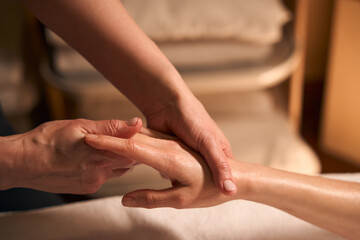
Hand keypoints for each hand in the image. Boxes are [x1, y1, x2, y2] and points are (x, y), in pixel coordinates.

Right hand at [2, 118, 141, 193]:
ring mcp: (93, 183)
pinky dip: (107, 167)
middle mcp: (100, 173)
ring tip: (114, 147)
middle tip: (130, 138)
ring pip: (119, 171)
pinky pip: (105, 178)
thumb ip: (111, 127)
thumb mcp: (80, 126)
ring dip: (120, 160)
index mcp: (101, 155)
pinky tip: (99, 158)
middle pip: (129, 163)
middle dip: (131, 151)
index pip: (134, 151)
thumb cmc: (47, 140)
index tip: (141, 133)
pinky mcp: (86, 188)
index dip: (139, 141)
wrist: (22, 163)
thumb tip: (136, 123)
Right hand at [85, 129, 239, 207]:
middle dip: (108, 138)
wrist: (235, 175)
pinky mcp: (174, 146)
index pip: (131, 147)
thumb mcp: (182, 199)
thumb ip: (152, 198)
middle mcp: (167, 147)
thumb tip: (125, 199)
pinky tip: (125, 143)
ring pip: (140, 138)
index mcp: (167, 158)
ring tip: (99, 138)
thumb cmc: (210, 189)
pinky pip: (149, 140)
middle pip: (132, 139)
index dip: (109, 143)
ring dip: (120, 137)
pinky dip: (133, 140)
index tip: (89, 139)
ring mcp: (171, 144)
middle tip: (86, 139)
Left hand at [145, 95, 236, 194]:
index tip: (212, 194)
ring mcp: (182, 157)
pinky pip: (162, 169)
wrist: (166, 103)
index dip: (217, 188)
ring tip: (168, 169)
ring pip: (178, 176)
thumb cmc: (193, 118)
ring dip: (172, 174)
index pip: (222, 178)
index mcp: (217, 154)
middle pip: (198, 180)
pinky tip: (155, 165)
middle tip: (186, 181)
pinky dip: (158, 167)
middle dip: (192, 182)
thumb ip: (219, 166)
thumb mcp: (209, 142)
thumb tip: (231, 191)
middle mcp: (200, 157)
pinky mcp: (165, 155)